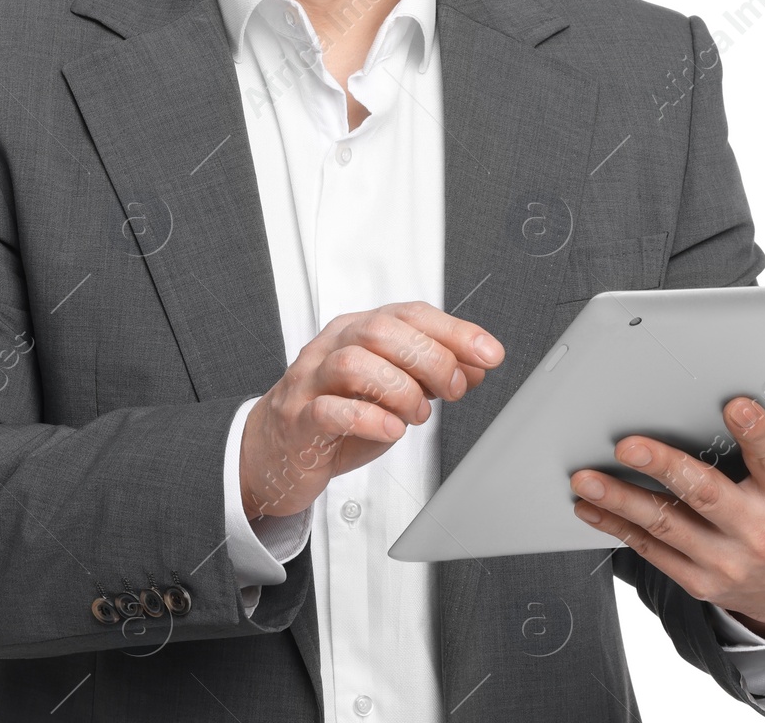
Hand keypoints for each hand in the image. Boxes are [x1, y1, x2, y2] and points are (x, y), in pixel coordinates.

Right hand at [240, 302, 503, 520]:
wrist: (275, 450)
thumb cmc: (335, 414)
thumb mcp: (391, 391)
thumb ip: (430, 375)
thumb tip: (474, 366)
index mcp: (357, 331)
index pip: (409, 314)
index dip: (454, 331)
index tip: (489, 353)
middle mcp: (332, 347)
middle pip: (381, 331)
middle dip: (430, 359)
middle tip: (452, 389)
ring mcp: (310, 382)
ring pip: (353, 364)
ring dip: (399, 389)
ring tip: (417, 413)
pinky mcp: (298, 419)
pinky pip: (329, 410)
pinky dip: (368, 419)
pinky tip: (392, 429)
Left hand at [570, 396, 764, 636]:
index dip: (757, 433)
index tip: (735, 405)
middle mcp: (760, 531)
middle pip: (706, 494)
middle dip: (664, 466)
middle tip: (627, 446)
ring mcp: (728, 560)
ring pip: (666, 525)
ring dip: (620, 500)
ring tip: (586, 478)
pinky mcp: (701, 580)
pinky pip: (652, 552)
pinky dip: (617, 527)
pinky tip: (591, 507)